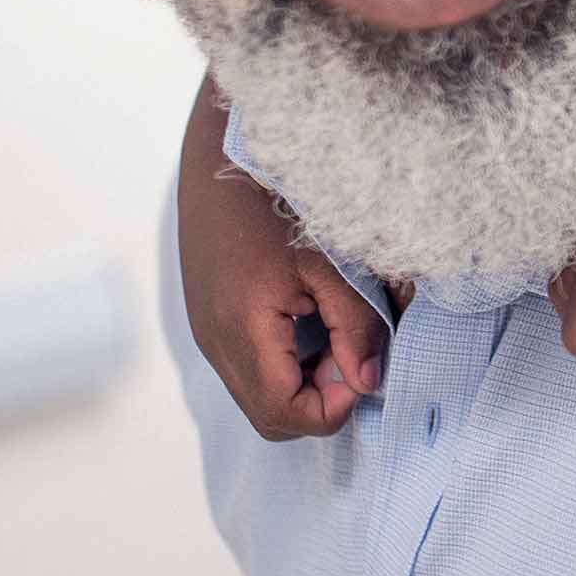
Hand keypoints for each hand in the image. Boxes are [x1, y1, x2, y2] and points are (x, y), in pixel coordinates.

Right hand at [181, 148, 380, 440]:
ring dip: (300, 384)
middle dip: (317, 401)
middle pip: (269, 417)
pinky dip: (281, 366)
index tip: (360, 369)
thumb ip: (356, 326)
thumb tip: (368, 381)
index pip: (285, 413)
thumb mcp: (331, 262)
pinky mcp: (208, 323)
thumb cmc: (277, 201)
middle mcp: (216, 342)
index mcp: (243, 330)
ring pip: (256, 396)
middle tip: (348, 354)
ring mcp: (206, 335)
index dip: (331, 407)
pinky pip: (245, 370)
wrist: (220, 159)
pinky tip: (306, 323)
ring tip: (330, 333)